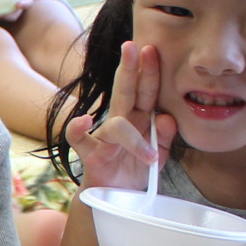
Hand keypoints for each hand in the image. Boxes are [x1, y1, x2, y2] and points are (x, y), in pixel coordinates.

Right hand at [71, 42, 172, 192]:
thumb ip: (165, 137)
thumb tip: (167, 118)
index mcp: (140, 117)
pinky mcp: (91, 154)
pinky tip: (84, 120)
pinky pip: (78, 138)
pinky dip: (78, 128)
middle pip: (126, 92)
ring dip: (134, 139)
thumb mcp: (160, 155)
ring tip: (150, 157)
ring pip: (116, 124)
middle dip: (130, 70)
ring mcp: (104, 137)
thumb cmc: (136, 170)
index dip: (150, 71)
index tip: (153, 48)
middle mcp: (122, 121)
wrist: (116, 198)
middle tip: (133, 48)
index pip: (146, 90)